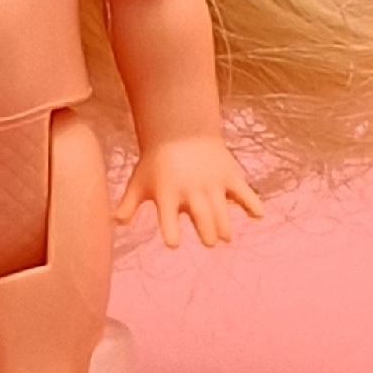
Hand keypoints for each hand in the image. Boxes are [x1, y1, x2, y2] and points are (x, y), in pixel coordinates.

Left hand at [115, 136, 262, 248]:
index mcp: (167, 194)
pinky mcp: (229, 176)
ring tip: (225, 237)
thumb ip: (127, 205)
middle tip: (209, 242)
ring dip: (225, 225)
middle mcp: (191, 191)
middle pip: (201, 216)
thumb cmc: (156, 161)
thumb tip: (114, 223)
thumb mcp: (139, 182)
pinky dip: (252, 203)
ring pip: (222, 209)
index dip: (170, 232)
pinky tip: (257, 215)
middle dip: (206, 231)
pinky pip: (244, 192)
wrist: (181, 129)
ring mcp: (212, 184)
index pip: (167, 218)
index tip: (173, 244)